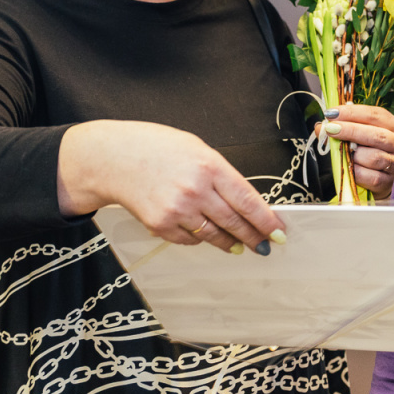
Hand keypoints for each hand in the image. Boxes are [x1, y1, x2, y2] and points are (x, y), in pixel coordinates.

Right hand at [57, 120, 286, 254]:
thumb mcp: (196, 149)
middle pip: (235, 222)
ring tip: (240, 245)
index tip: (278, 231)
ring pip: (214, 236)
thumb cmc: (155, 148)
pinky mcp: (161, 226)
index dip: (267, 220)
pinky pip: (190, 240)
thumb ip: (221, 174)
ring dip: (231, 243)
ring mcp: (178, 210)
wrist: (114, 158)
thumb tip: (244, 201)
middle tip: (265, 244)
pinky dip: (199, 239)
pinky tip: (202, 233)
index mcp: (210, 166)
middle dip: (254, 237)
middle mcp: (196, 190)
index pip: (248, 200)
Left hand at [317, 104, 393, 198]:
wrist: (386, 180)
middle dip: (350, 130)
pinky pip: (369, 176)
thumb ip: (345, 127)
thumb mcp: (363, 135)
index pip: (375, 115)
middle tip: (330, 129)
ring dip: (352, 154)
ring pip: (373, 157)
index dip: (352, 112)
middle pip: (376, 135)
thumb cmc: (372, 151)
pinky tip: (349, 167)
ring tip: (342, 152)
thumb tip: (321, 127)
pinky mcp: (388, 182)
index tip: (332, 113)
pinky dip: (355, 171)